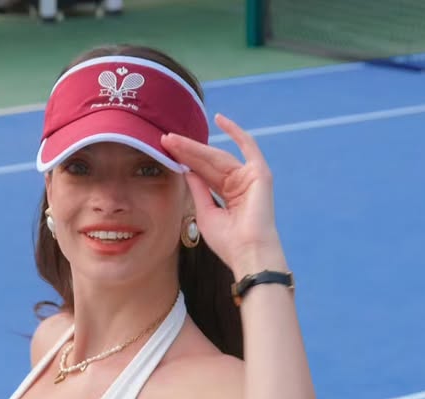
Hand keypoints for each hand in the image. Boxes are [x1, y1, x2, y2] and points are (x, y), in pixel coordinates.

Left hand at [161, 114, 286, 274]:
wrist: (247, 252)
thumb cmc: (228, 242)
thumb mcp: (205, 213)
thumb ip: (198, 189)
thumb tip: (187, 170)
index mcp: (227, 196)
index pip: (203, 174)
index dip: (185, 162)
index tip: (166, 152)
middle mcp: (238, 183)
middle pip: (208, 162)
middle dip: (187, 152)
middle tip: (165, 139)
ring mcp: (249, 177)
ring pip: (219, 156)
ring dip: (196, 147)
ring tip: (174, 139)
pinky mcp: (259, 173)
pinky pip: (248, 146)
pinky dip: (236, 132)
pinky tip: (220, 119)